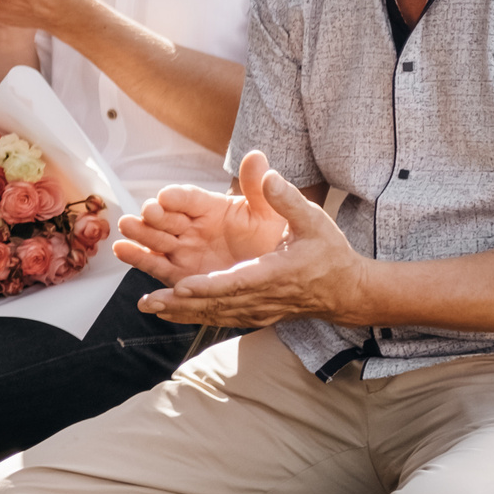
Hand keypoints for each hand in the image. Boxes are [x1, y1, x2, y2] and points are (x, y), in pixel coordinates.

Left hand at [118, 151, 360, 325]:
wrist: (345, 291)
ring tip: (148, 307)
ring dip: (180, 311)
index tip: (182, 285)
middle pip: (217, 303)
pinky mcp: (254, 316)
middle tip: (150, 300)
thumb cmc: (328, 252)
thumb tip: (269, 175)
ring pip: (214, 313)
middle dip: (182, 301)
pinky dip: (191, 317)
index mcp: (276, 273)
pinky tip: (166, 313)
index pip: (238, 282)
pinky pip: (218, 318)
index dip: (210, 286)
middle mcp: (263, 296)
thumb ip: (288, 200)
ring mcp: (258, 310)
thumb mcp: (314, 221)